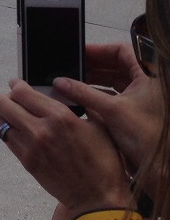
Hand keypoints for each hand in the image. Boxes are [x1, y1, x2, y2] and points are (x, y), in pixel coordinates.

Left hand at [0, 79, 131, 213]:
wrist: (97, 197)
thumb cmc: (104, 161)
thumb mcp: (99, 126)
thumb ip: (81, 104)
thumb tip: (64, 89)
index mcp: (60, 116)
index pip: (22, 92)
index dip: (16, 85)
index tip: (17, 85)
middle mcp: (41, 128)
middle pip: (2, 102)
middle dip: (6, 98)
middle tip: (14, 101)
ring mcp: (30, 146)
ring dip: (2, 115)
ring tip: (13, 116)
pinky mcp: (26, 161)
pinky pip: (5, 138)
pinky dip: (7, 131)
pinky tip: (18, 132)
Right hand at [51, 44, 163, 174]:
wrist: (162, 170)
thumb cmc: (147, 137)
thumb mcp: (112, 110)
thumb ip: (83, 93)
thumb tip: (60, 82)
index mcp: (148, 76)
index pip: (121, 51)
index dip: (99, 50)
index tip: (78, 53)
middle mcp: (146, 84)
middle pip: (115, 66)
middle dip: (92, 68)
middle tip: (69, 69)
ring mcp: (140, 99)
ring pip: (112, 82)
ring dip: (92, 83)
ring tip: (71, 84)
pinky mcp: (133, 112)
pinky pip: (112, 97)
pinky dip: (97, 96)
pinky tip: (80, 100)